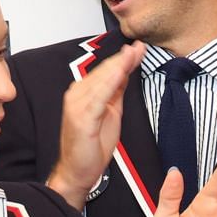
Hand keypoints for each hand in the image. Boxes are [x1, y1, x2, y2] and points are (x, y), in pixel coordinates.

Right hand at [50, 41, 146, 203]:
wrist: (78, 171)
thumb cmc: (91, 146)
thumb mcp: (111, 113)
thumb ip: (116, 93)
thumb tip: (125, 73)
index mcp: (84, 94)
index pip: (106, 72)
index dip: (122, 59)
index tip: (138, 48)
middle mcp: (77, 95)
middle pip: (104, 72)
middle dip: (123, 58)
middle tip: (139, 46)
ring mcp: (77, 105)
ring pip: (101, 80)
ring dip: (118, 65)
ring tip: (133, 54)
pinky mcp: (81, 117)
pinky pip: (98, 96)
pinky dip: (109, 83)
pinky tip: (119, 73)